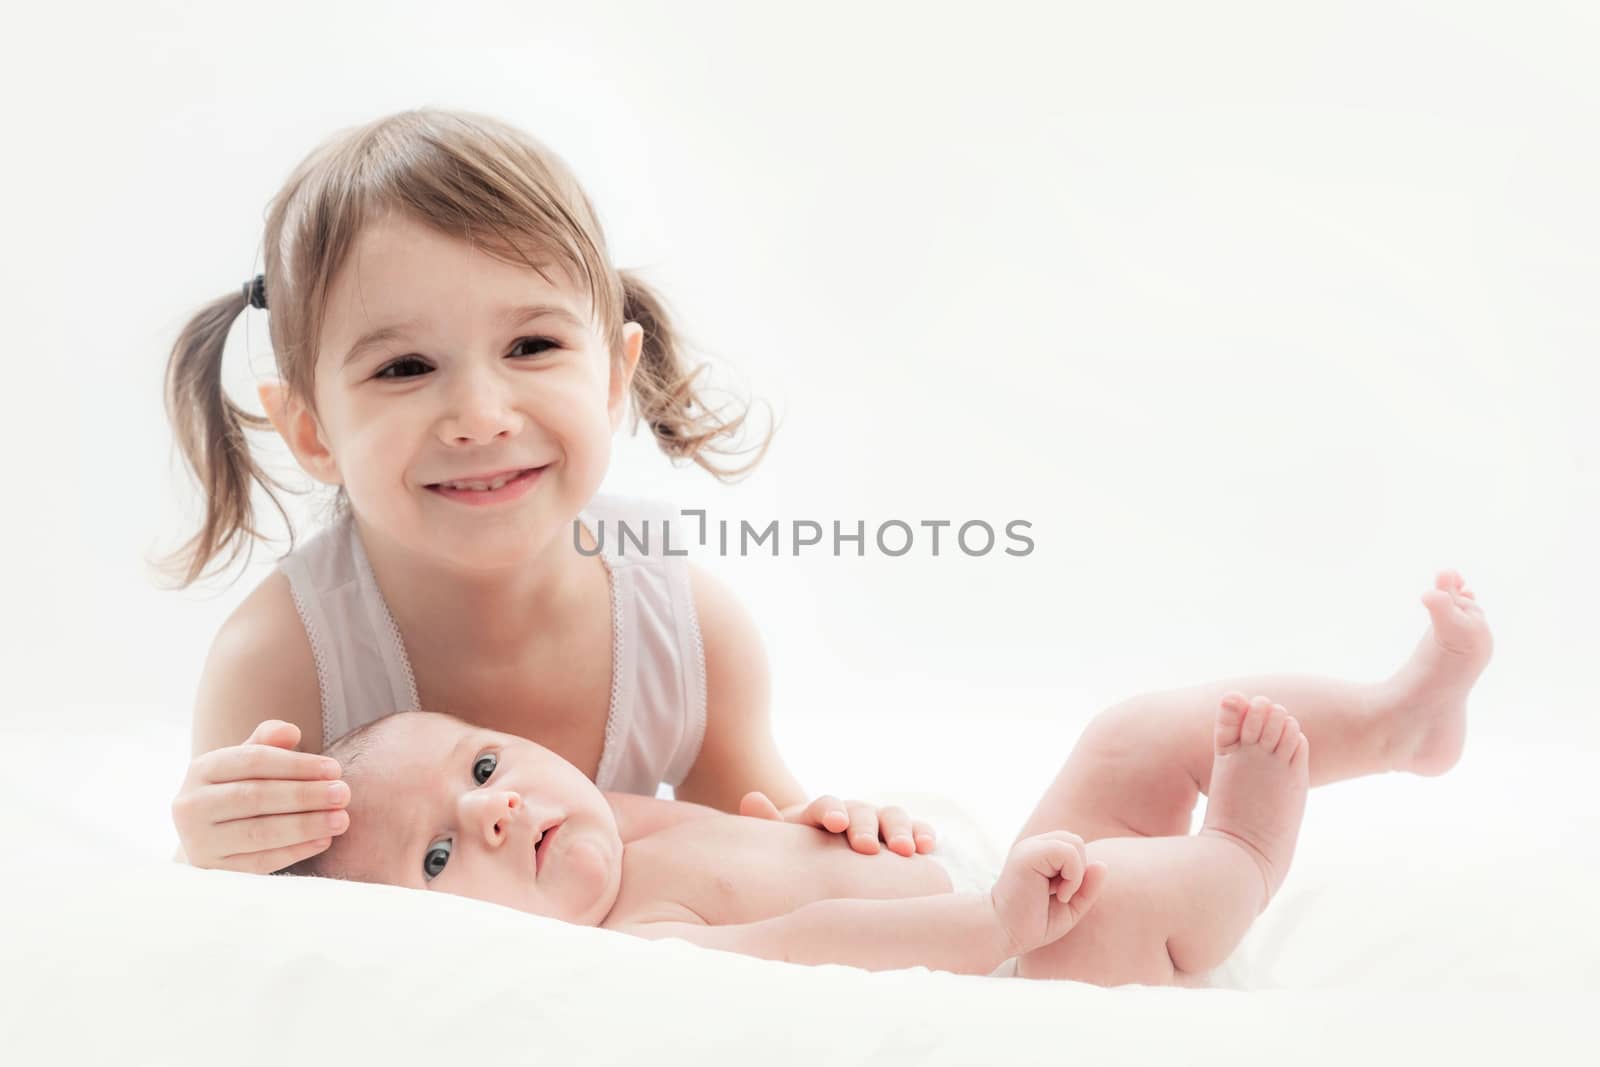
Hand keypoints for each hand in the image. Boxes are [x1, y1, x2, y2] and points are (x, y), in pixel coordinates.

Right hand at [170, 720, 349, 873]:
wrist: (209, 834)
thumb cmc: (240, 787)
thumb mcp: (248, 760)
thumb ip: (268, 741)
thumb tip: (291, 731)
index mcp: (202, 769)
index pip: (253, 760)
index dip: (297, 764)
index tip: (334, 769)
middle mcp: (192, 805)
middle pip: (256, 797)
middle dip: (305, 795)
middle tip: (343, 794)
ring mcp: (199, 841)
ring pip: (258, 832)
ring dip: (305, 826)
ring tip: (341, 819)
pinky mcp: (213, 870)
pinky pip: (259, 862)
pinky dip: (295, 852)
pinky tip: (324, 840)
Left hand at [739, 791, 936, 856]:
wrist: (827, 857)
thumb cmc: (802, 852)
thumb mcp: (785, 840)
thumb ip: (769, 822)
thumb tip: (750, 799)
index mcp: (824, 812)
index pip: (827, 805)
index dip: (832, 811)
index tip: (836, 823)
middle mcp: (855, 812)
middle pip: (863, 810)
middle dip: (866, 826)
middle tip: (866, 847)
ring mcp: (881, 822)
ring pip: (893, 816)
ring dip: (900, 830)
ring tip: (905, 850)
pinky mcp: (903, 836)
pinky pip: (917, 829)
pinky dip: (923, 834)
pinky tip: (928, 847)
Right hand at [989, 831, 1106, 955]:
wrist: (1004, 933)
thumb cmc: (1033, 923)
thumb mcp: (1071, 906)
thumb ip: (1088, 887)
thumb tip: (1102, 864)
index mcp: (1042, 854)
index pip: (1074, 847)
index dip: (1078, 872)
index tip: (1062, 895)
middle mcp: (1035, 845)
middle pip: (1076, 841)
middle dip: (1079, 870)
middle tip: (1062, 894)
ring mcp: (1030, 847)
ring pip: (1074, 842)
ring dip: (1076, 873)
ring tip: (1059, 894)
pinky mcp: (1028, 854)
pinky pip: (1067, 851)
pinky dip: (1072, 876)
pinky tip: (1058, 893)